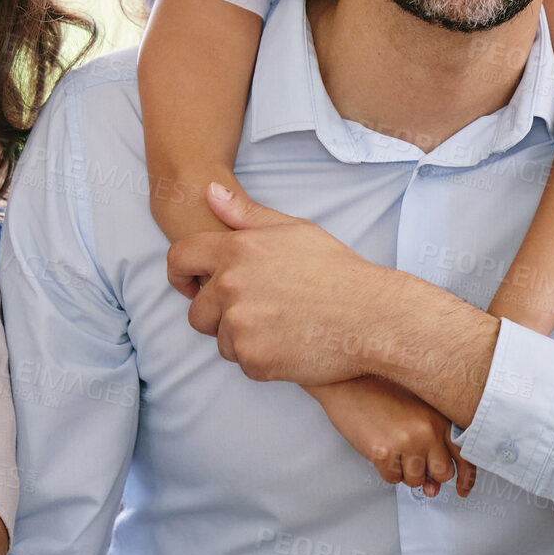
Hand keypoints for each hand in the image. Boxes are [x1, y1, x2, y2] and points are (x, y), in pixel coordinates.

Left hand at [166, 183, 392, 385]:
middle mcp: (231, 285)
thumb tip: (209, 191)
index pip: (180, 258)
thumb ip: (246, 214)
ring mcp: (240, 324)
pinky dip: (261, 360)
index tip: (189, 286)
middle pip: (197, 310)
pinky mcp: (253, 358)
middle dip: (218, 314)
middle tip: (257, 313)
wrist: (373, 317)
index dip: (180, 274)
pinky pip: (242, 363)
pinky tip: (290, 346)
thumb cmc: (337, 271)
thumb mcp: (293, 230)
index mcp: (237, 250)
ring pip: (220, 339)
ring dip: (241, 339)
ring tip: (280, 327)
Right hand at [306, 378, 476, 497]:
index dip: (466, 476)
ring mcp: (405, 442)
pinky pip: (392, 479)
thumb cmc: (377, 392)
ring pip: (416, 480)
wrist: (345, 383)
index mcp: (437, 416)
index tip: (462, 489)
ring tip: (392, 447)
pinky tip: (380, 448)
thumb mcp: (414, 408)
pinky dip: (386, 470)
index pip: (464, 454)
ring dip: (404, 471)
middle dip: (429, 473)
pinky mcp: (383, 453)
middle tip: (413, 460)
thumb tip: (434, 483)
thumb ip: (431, 441)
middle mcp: (426, 430)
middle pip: (443, 473)